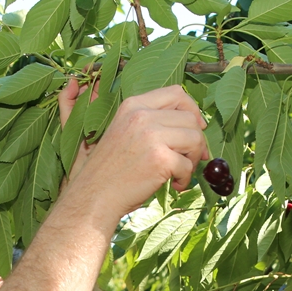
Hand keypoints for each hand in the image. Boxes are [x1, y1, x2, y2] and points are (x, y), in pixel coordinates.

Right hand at [63, 85, 208, 220]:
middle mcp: (142, 116)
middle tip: (189, 158)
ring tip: (179, 172)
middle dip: (196, 140)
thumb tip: (196, 123)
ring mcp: (151, 136)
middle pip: (190, 118)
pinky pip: (188, 165)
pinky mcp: (160, 159)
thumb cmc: (111, 170)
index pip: (176, 93)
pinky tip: (174, 185)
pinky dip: (185, 178)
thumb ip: (151, 121)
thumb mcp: (124, 131)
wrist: (95, 196)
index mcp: (133, 105)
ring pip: (195, 139)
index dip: (192, 110)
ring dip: (193, 159)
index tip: (196, 127)